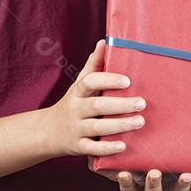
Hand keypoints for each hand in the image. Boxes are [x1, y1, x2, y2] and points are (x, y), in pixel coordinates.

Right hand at [43, 39, 146, 157]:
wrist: (48, 131)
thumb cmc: (74, 102)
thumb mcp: (80, 83)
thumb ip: (94, 64)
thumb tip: (105, 41)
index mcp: (78, 91)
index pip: (90, 82)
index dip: (108, 80)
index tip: (128, 80)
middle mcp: (75, 109)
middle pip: (97, 106)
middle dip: (120, 105)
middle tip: (142, 103)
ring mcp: (76, 129)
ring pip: (97, 128)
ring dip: (119, 126)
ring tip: (140, 122)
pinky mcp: (78, 146)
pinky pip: (92, 149)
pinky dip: (107, 149)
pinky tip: (123, 146)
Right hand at [90, 163, 190, 190]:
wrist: (162, 173)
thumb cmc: (138, 168)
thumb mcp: (122, 168)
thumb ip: (108, 164)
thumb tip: (92, 158)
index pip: (129, 189)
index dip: (127, 183)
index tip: (125, 173)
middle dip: (153, 184)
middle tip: (154, 173)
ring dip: (182, 184)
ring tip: (185, 175)